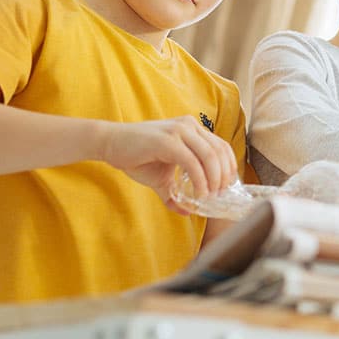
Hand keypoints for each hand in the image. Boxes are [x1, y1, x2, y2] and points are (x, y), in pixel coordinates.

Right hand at [99, 116, 238, 211]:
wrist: (109, 144)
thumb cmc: (135, 157)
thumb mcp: (161, 178)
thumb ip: (175, 193)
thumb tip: (187, 212)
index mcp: (193, 129)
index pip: (221, 147)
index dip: (229, 167)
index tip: (227, 187)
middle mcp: (189, 126)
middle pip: (219, 151)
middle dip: (224, 176)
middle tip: (220, 195)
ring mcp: (179, 131)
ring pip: (209, 155)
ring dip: (214, 179)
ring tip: (210, 196)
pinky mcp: (167, 141)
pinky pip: (192, 161)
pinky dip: (199, 179)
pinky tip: (199, 193)